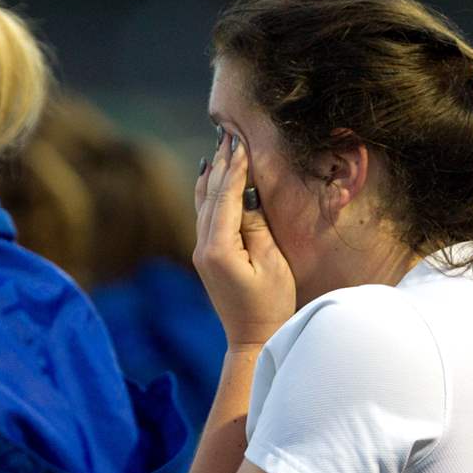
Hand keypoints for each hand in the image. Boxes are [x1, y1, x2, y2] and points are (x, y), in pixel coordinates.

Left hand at [194, 138, 295, 349]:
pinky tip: (210, 179)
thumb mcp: (272, 262)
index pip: (226, 196)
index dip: (235, 168)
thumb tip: (245, 195)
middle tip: (228, 133)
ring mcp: (201, 252)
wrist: (252, 338)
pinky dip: (209, 193)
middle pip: (211, 195)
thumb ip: (257, 225)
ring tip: (219, 148)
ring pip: (203, 203)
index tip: (240, 141)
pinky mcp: (206, 256)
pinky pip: (204, 215)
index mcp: (219, 248)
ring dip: (213, 175)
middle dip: (221, 164)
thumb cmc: (270, 304)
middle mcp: (203, 246)